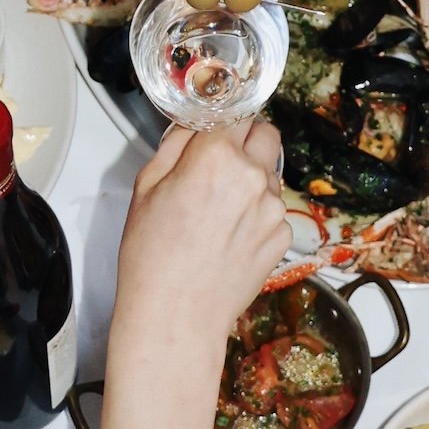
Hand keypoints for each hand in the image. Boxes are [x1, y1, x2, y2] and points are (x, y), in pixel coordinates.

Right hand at [110, 122, 290, 400]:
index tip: (216, 129)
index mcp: (216, 157)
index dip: (225, 120)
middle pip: (266, 134)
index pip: (238, 112)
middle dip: (247, 140)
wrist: (176, 317)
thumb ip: (176, 144)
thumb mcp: (146, 187)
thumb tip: (194, 123)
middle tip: (222, 162)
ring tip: (218, 212)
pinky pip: (273, 210)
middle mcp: (252, 177)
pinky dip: (257, 215)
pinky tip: (229, 237)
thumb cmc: (152, 258)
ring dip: (251, 180)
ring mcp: (273, 208)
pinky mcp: (282, 236)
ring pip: (269, 174)